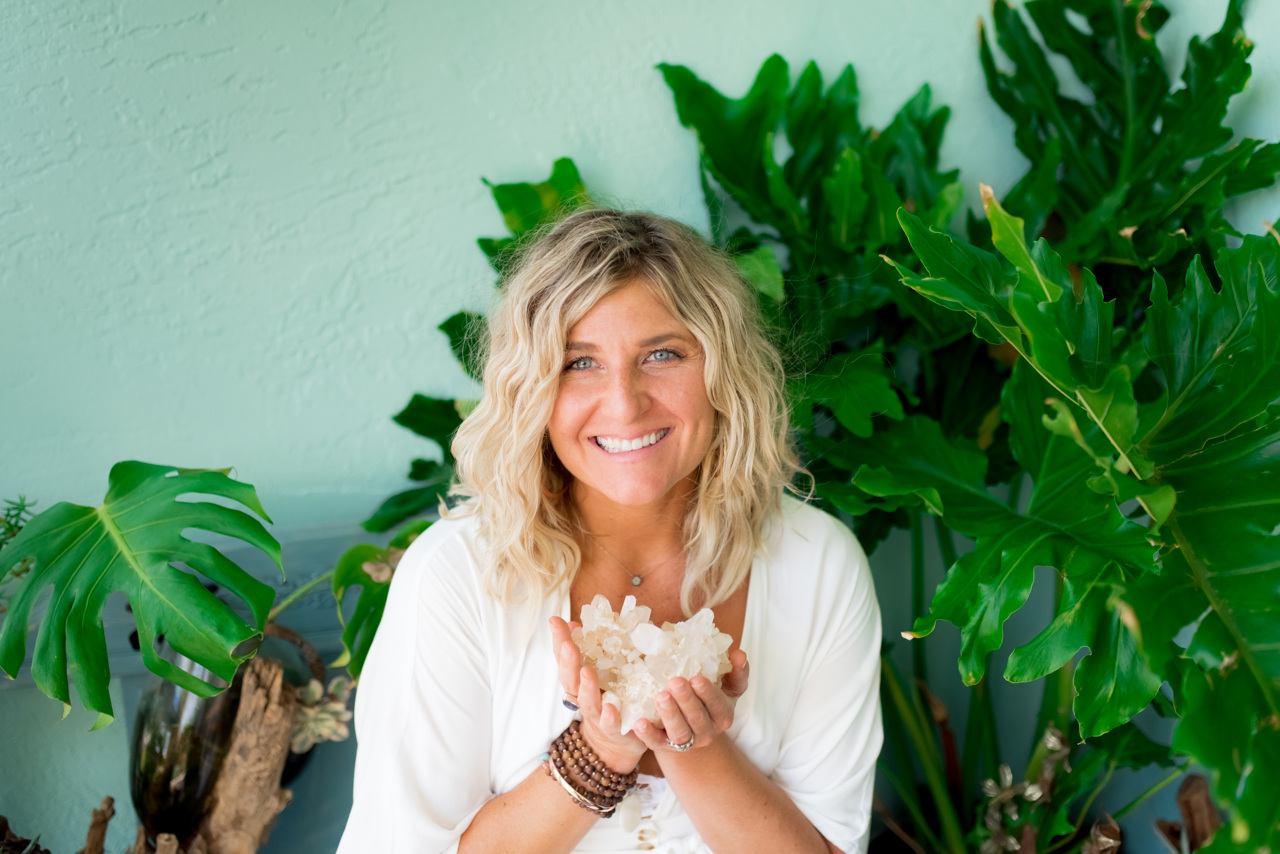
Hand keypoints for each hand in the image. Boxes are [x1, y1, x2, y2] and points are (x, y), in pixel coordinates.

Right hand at [549, 616, 645, 773]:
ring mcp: (598, 715)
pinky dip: (610, 717)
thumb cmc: (606, 701)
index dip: (560, 641)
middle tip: (569, 645)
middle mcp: (584, 698)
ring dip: (587, 688)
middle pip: (571, 680)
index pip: (565, 658)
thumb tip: (577, 622)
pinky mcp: (616, 730)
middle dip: (569, 662)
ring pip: (588, 703)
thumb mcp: (599, 672)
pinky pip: (612, 725)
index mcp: (579, 681)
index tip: (556, 621)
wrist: (616, 744)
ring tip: (587, 672)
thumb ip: (590, 650)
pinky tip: (611, 708)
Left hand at [632, 648, 748, 755]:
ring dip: (670, 715)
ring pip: (679, 732)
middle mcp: (707, 732)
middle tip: (675, 681)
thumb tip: (740, 654)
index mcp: (722, 715)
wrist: (692, 724)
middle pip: (697, 718)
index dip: (707, 693)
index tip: (696, 678)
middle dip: (686, 700)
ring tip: (660, 696)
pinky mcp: (665, 746)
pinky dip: (647, 734)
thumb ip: (736, 671)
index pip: (717, 705)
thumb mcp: (728, 685)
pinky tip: (639, 722)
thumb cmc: (710, 698)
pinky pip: (656, 743)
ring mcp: (686, 741)